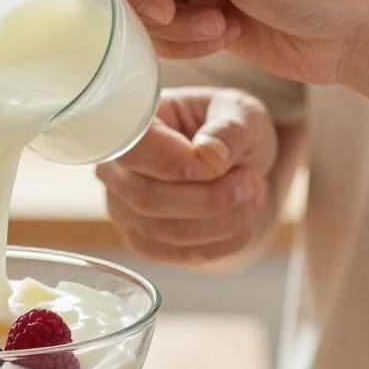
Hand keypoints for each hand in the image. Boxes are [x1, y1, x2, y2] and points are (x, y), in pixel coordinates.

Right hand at [99, 89, 279, 265]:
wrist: (233, 164)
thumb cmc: (229, 130)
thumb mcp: (242, 114)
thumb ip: (229, 130)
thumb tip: (208, 155)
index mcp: (133, 123)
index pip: (135, 151)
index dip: (177, 164)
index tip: (221, 165)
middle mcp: (115, 169)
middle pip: (149, 199)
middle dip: (212, 199)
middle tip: (252, 182)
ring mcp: (124, 209)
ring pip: (169, 233)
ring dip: (225, 221)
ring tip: (254, 196)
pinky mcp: (144, 242)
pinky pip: (181, 254)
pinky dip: (223, 242)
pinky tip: (243, 219)